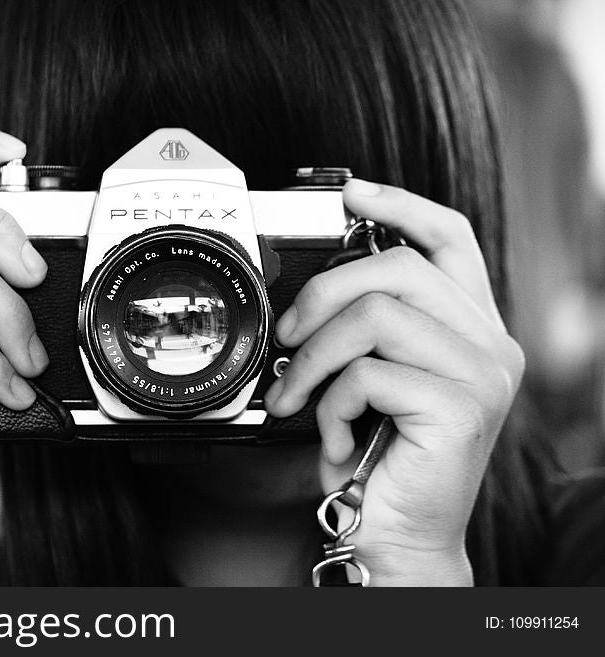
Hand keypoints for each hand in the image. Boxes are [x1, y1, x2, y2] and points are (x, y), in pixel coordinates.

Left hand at [264, 179, 524, 584]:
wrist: (400, 534)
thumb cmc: (381, 457)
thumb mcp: (373, 379)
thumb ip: (365, 329)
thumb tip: (308, 292)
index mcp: (470, 328)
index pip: (450, 239)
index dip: (401, 205)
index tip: (350, 194)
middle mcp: (489, 344)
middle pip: (399, 267)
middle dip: (323, 293)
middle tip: (288, 335)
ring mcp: (482, 375)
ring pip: (375, 316)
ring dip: (314, 358)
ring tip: (296, 396)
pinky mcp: (461, 408)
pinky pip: (367, 373)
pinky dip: (330, 404)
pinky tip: (334, 435)